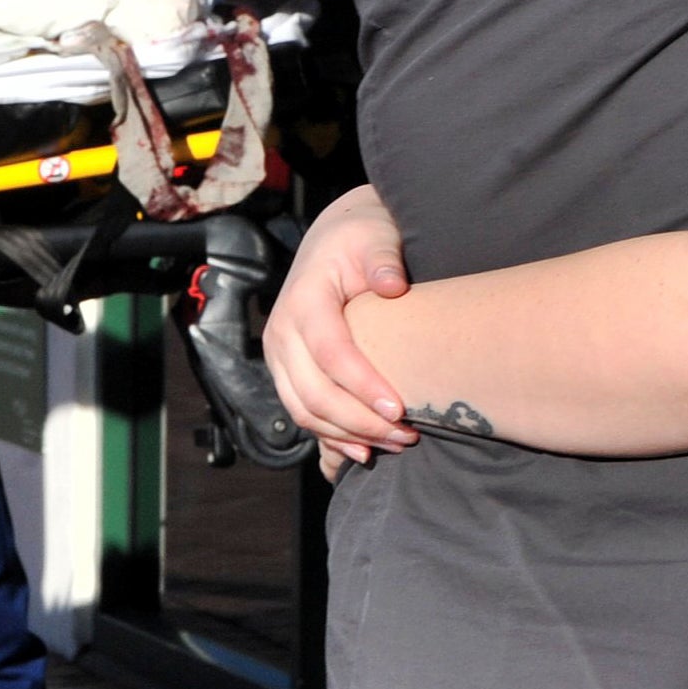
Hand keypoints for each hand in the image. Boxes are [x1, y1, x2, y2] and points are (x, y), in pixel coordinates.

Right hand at [263, 183, 417, 462]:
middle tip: (408, 435)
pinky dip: (333, 438)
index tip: (400, 409)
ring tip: (397, 442)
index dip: (362, 385)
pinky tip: (366, 450)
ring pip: (305, 412)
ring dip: (349, 436)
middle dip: (361, 422)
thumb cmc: (359, 241)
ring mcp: (279, 355)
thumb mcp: (374, 239)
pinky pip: (302, 414)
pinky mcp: (286, 372)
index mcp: (304, 300)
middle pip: (313, 393)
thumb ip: (383, 260)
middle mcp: (282, 331)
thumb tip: (393, 286)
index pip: (329, 352)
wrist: (331, 242)